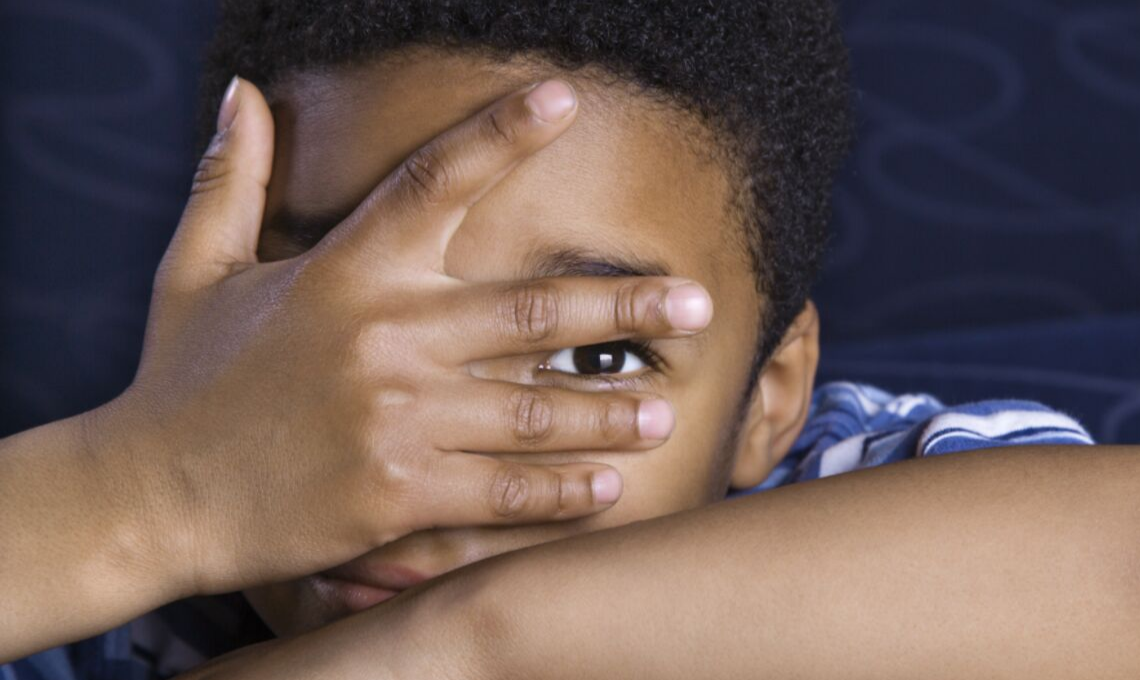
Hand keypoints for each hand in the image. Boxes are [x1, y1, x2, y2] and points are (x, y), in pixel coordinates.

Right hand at [89, 76, 713, 597]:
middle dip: (624, 305)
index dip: (501, 132)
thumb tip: (242, 93)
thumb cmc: (184, 380)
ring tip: (666, 404)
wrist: (150, 495)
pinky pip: (502, 490)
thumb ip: (232, 181)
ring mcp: (396, 419)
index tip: (564, 96)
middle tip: (697, 302)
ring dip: (610, 407)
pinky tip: (612, 486)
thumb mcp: (198, 270)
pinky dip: (562, 491)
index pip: (433, 181)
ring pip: (533, 408)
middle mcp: (384, 337)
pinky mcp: (397, 493)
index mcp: (346, 271)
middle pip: (530, 312)